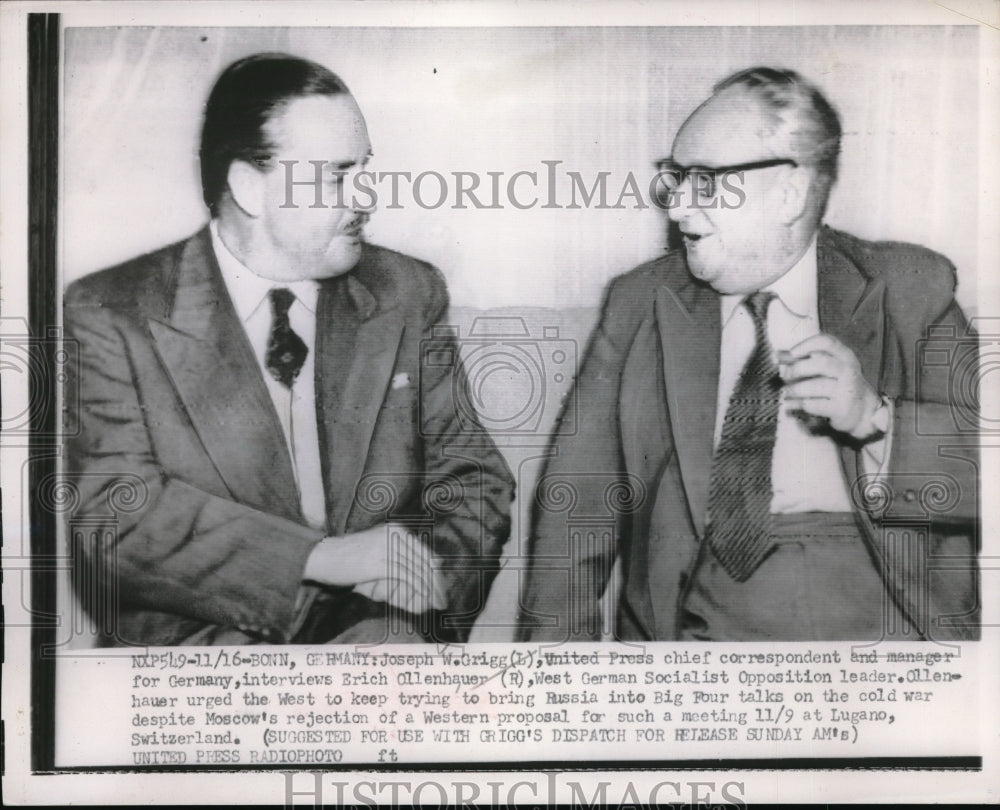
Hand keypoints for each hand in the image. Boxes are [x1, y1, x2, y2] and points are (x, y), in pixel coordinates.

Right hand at [304, 523, 445, 613]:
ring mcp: (388, 547)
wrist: (321, 556)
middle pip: (425, 562)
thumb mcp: (376, 553)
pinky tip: (422, 603)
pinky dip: (417, 591)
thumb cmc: (347, 559)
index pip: (425, 553)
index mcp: (396, 531)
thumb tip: (422, 581)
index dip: (436, 573)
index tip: (442, 589)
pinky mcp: (380, 562)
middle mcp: (395, 535)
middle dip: (437, 583)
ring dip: (430, 591)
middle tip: (444, 601)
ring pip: (417, 571)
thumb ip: (397, 561)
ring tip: (437, 605)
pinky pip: (406, 578)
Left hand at [778, 333, 883, 440]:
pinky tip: (791, 404)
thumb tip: (778, 355)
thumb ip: (805, 360)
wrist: (863, 412)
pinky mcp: (841, 409)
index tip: (791, 353)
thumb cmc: (838, 385)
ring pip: (816, 385)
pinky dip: (798, 404)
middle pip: (821, 363)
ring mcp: (847, 390)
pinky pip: (814, 404)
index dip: (806, 345)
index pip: (827, 342)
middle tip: (784, 375)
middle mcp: (849, 371)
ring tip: (785, 392)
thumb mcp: (829, 369)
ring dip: (795, 388)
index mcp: (845, 356)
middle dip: (798, 369)